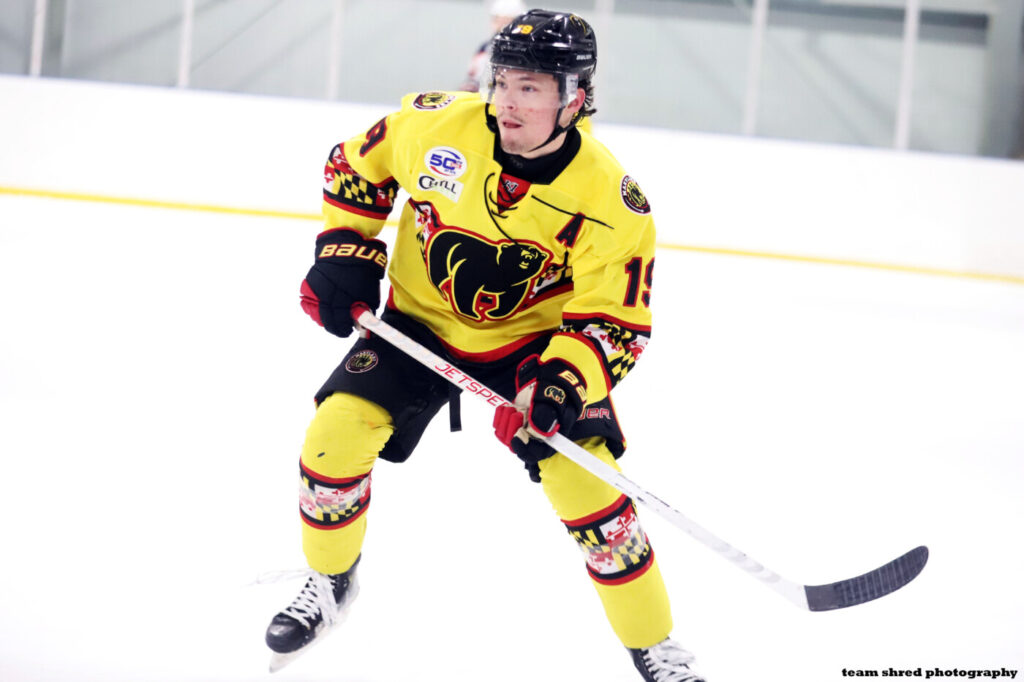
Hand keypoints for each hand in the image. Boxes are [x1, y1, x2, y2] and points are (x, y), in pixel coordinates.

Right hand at [300, 228, 386, 336]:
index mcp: (341, 301)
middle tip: (340, 326)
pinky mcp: (309, 283)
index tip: (347, 331)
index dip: (343, 331)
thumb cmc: (362, 270)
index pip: (339, 325)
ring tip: (332, 314)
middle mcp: (325, 297)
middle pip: (325, 321)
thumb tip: (360, 322)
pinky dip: (315, 304)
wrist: (347, 247)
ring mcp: (315, 290)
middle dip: (333, 326)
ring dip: (323, 316)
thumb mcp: (369, 292)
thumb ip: (364, 309)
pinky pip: (308, 300)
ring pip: (314, 312)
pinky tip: (323, 303)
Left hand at [493, 356, 586, 478]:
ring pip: (504, 435)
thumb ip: (546, 415)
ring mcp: (522, 428)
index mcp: (549, 438)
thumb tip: (536, 431)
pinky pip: (498, 425)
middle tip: (519, 413)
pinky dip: (500, 416)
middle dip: (512, 428)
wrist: (551, 377)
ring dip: (506, 421)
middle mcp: (534, 437)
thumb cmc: (557, 390)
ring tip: (516, 408)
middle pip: (515, 444)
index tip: (515, 438)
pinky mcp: (512, 420)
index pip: (533, 454)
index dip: (523, 450)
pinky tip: (508, 407)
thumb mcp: (555, 400)